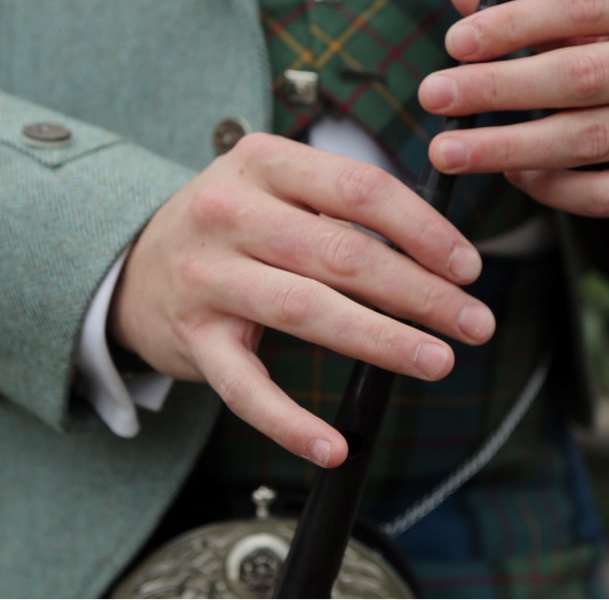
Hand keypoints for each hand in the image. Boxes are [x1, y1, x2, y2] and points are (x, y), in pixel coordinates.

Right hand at [109, 134, 492, 467]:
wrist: (134, 265)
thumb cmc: (235, 224)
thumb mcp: (278, 186)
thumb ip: (346, 206)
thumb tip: (444, 253)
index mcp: (262, 161)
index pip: (359, 188)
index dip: (422, 230)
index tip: (468, 266)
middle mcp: (228, 213)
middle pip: (342, 253)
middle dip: (420, 291)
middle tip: (474, 322)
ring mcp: (206, 277)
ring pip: (306, 311)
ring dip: (381, 341)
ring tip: (436, 360)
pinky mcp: (191, 339)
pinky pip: (246, 389)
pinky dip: (291, 423)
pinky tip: (334, 447)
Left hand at [419, 0, 608, 216]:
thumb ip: (537, 5)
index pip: (585, 5)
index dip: (516, 24)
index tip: (455, 42)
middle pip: (581, 76)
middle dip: (497, 88)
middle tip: (433, 96)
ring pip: (587, 139)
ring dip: (507, 147)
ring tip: (449, 150)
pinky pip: (607, 193)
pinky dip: (551, 188)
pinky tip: (512, 175)